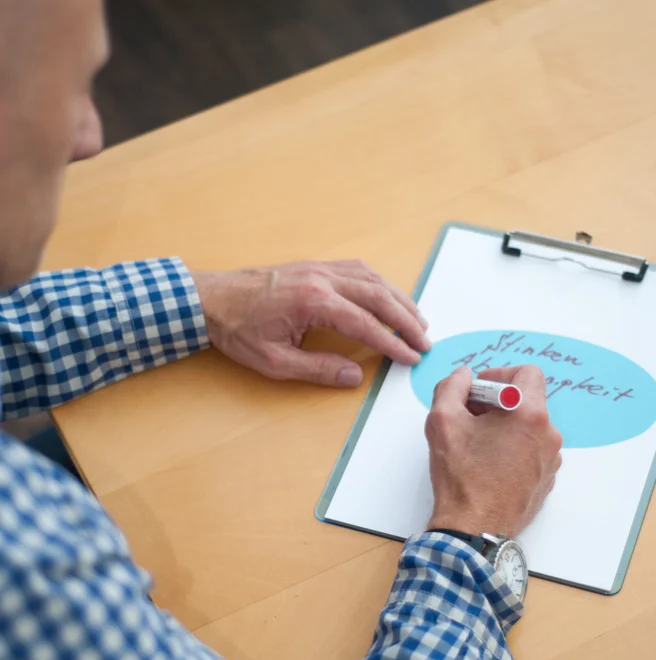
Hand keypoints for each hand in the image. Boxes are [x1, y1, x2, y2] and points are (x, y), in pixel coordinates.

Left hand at [191, 261, 429, 387]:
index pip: (365, 323)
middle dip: (406, 319)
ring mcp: (318, 268)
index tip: (411, 357)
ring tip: (417, 320)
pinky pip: (358, 270)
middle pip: (378, 296)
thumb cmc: (237, 330)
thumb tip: (354, 376)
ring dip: (398, 299)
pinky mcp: (314, 267)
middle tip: (425, 340)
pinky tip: (389, 296)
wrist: (210, 299)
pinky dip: (380, 284)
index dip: (392, 343)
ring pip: (372, 279)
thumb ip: (318, 370)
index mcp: (312, 302)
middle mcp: (321, 279)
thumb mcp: (274, 361)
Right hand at [425, 365, 562, 537]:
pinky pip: (531, 453)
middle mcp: (549, 435)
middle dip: (497, 404)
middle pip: (526, 402)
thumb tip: (464, 376)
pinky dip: (512, 451)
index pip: (527, 373)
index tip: (478, 391)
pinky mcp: (546, 481)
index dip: (499, 375)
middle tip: (469, 418)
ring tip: (477, 446)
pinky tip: (489, 466)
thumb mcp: (443, 420)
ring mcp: (551, 460)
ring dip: (505, 428)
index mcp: (530, 414)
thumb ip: (452, 386)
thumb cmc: (461, 476)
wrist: (474, 528)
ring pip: (528, 429)